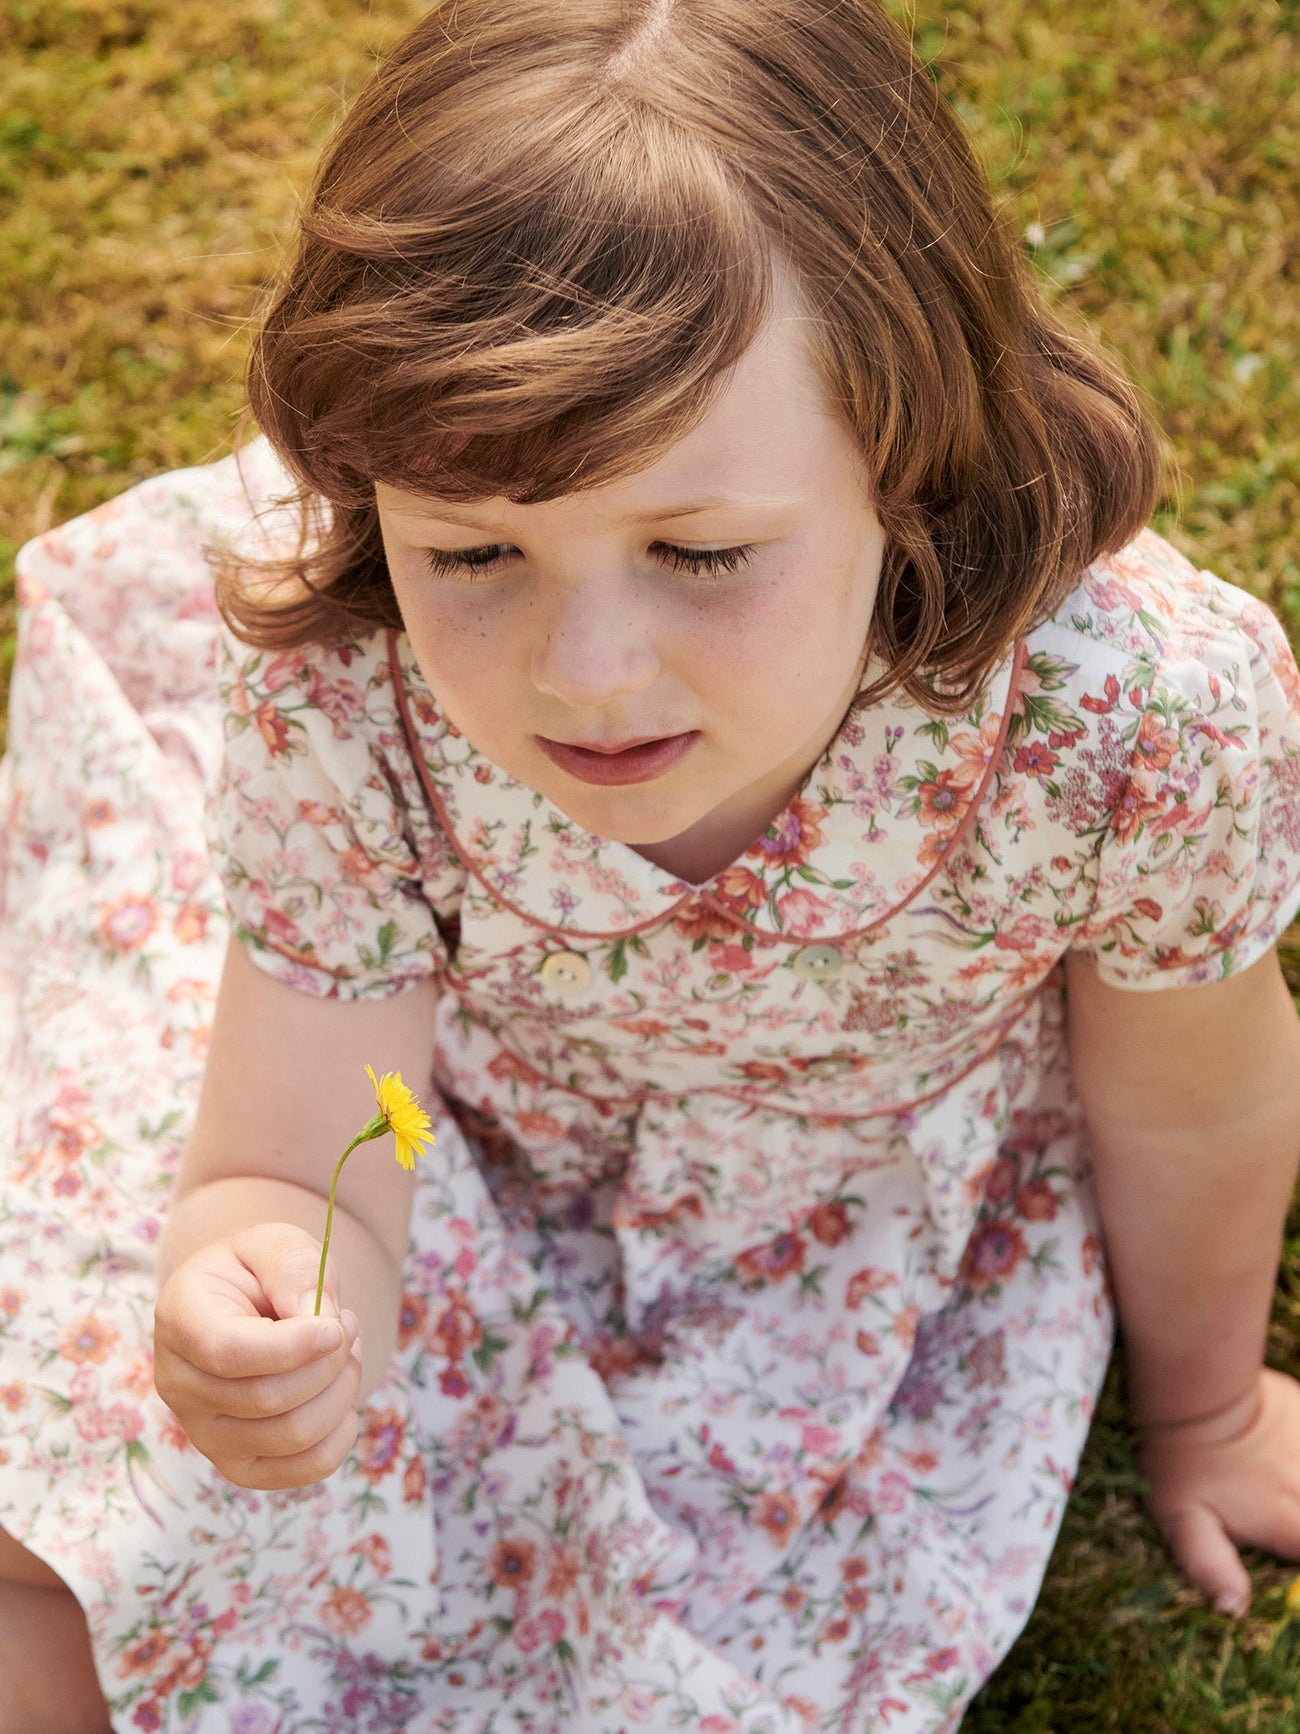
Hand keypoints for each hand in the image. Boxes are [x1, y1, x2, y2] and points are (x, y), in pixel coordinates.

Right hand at [153, 1221, 362, 1488]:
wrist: (247, 1308)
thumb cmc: (260, 1273)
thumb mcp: (276, 1243)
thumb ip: (295, 1267)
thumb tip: (316, 1318)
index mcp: (179, 1319)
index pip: (228, 1352)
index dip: (292, 1346)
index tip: (336, 1326)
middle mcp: (178, 1385)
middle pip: (268, 1398)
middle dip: (329, 1361)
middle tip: (347, 1325)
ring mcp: (204, 1433)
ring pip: (291, 1435)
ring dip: (340, 1390)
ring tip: (345, 1352)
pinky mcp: (238, 1465)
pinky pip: (304, 1469)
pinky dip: (340, 1433)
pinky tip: (338, 1393)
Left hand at [1139, 1367, 1299, 1616]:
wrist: (1191, 1385)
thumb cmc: (1183, 1459)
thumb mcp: (1181, 1518)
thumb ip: (1209, 1566)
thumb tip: (1234, 1611)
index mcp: (1290, 1525)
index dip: (1298, 1552)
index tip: (1289, 1548)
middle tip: (1282, 1522)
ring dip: (1297, 1485)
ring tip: (1283, 1491)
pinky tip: (1291, 1463)